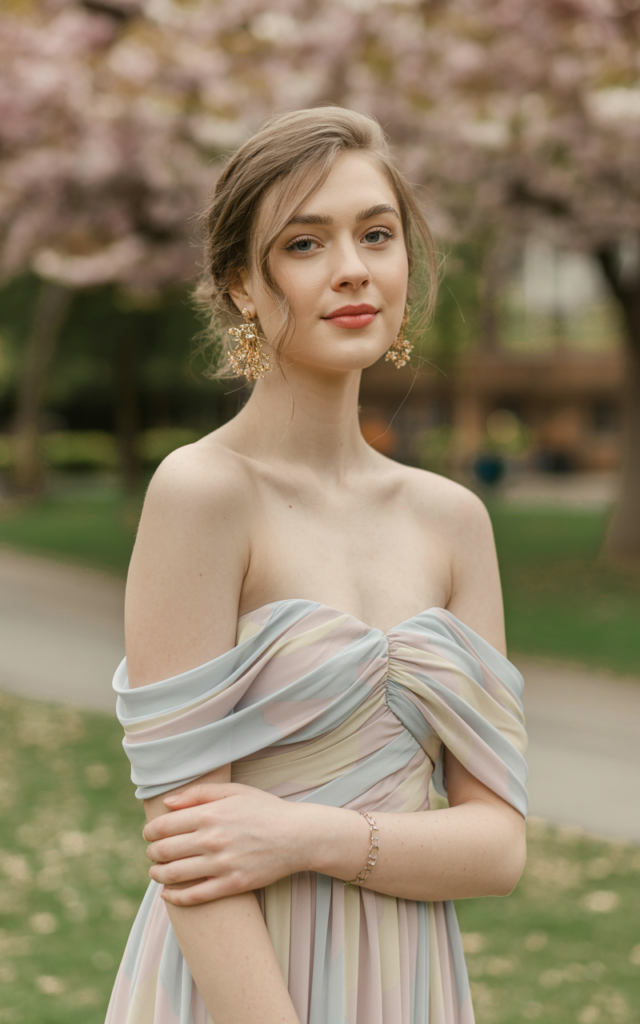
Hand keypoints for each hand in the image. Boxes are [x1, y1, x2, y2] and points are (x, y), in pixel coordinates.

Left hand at [142, 783, 330, 906]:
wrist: (297, 836)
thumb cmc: (265, 809)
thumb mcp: (234, 791)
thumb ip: (199, 793)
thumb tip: (168, 802)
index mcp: (210, 814)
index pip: (163, 825)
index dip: (150, 831)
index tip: (150, 834)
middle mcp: (212, 839)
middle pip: (164, 851)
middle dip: (152, 853)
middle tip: (153, 853)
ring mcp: (221, 864)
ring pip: (174, 874)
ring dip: (158, 874)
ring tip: (157, 872)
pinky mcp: (231, 885)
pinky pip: (194, 896)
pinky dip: (175, 897)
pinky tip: (168, 894)